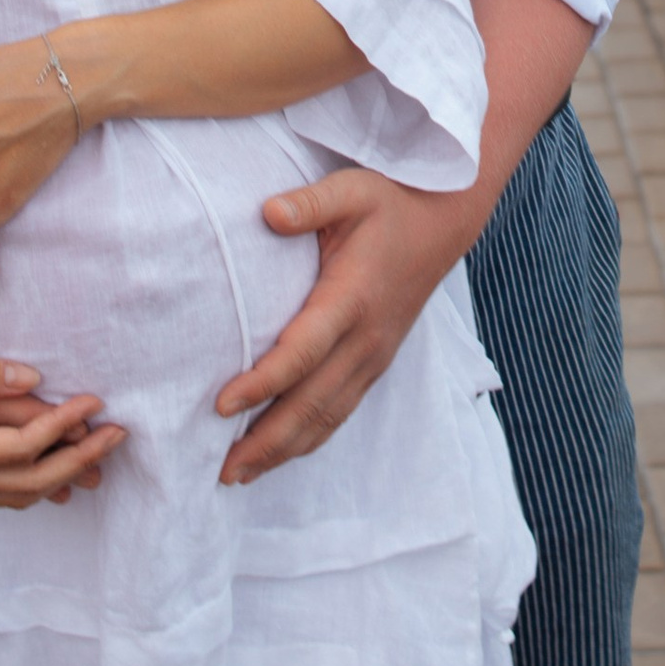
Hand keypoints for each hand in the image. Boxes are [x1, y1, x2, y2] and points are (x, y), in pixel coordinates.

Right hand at [0, 343, 124, 510]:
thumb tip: (32, 378)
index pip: (21, 448)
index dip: (64, 425)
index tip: (96, 402)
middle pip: (29, 482)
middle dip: (79, 459)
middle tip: (119, 435)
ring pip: (15, 495)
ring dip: (60, 476)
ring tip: (97, 454)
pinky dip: (32, 482)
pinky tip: (53, 466)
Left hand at [215, 166, 475, 484]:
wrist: (444, 222)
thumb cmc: (390, 203)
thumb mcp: (351, 190)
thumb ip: (309, 204)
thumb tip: (267, 214)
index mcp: (352, 297)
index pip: (303, 351)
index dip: (263, 383)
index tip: (222, 405)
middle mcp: (366, 338)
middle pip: (312, 402)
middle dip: (266, 440)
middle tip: (220, 469)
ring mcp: (374, 356)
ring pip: (327, 416)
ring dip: (283, 450)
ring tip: (237, 475)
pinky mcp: (376, 363)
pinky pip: (341, 411)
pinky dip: (309, 439)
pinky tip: (280, 453)